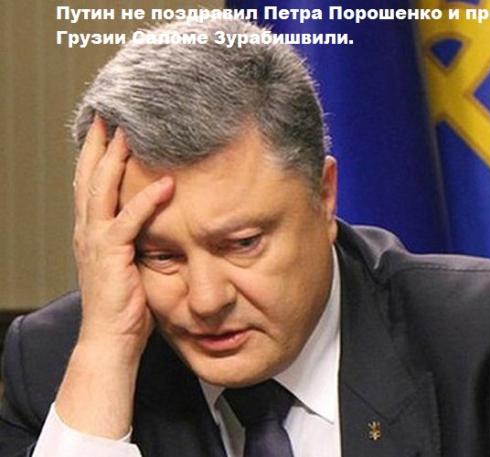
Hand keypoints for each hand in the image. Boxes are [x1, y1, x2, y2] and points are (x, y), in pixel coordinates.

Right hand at [55, 116, 172, 438]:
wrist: (110, 339)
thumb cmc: (124, 304)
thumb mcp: (129, 262)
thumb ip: (136, 237)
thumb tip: (157, 219)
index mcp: (91, 231)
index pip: (90, 184)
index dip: (96, 154)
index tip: (106, 128)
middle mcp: (87, 231)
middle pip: (88, 177)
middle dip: (98, 144)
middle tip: (109, 114)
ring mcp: (96, 242)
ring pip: (101, 190)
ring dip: (115, 159)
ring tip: (129, 132)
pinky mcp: (113, 256)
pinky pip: (130, 222)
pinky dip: (147, 201)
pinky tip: (166, 183)